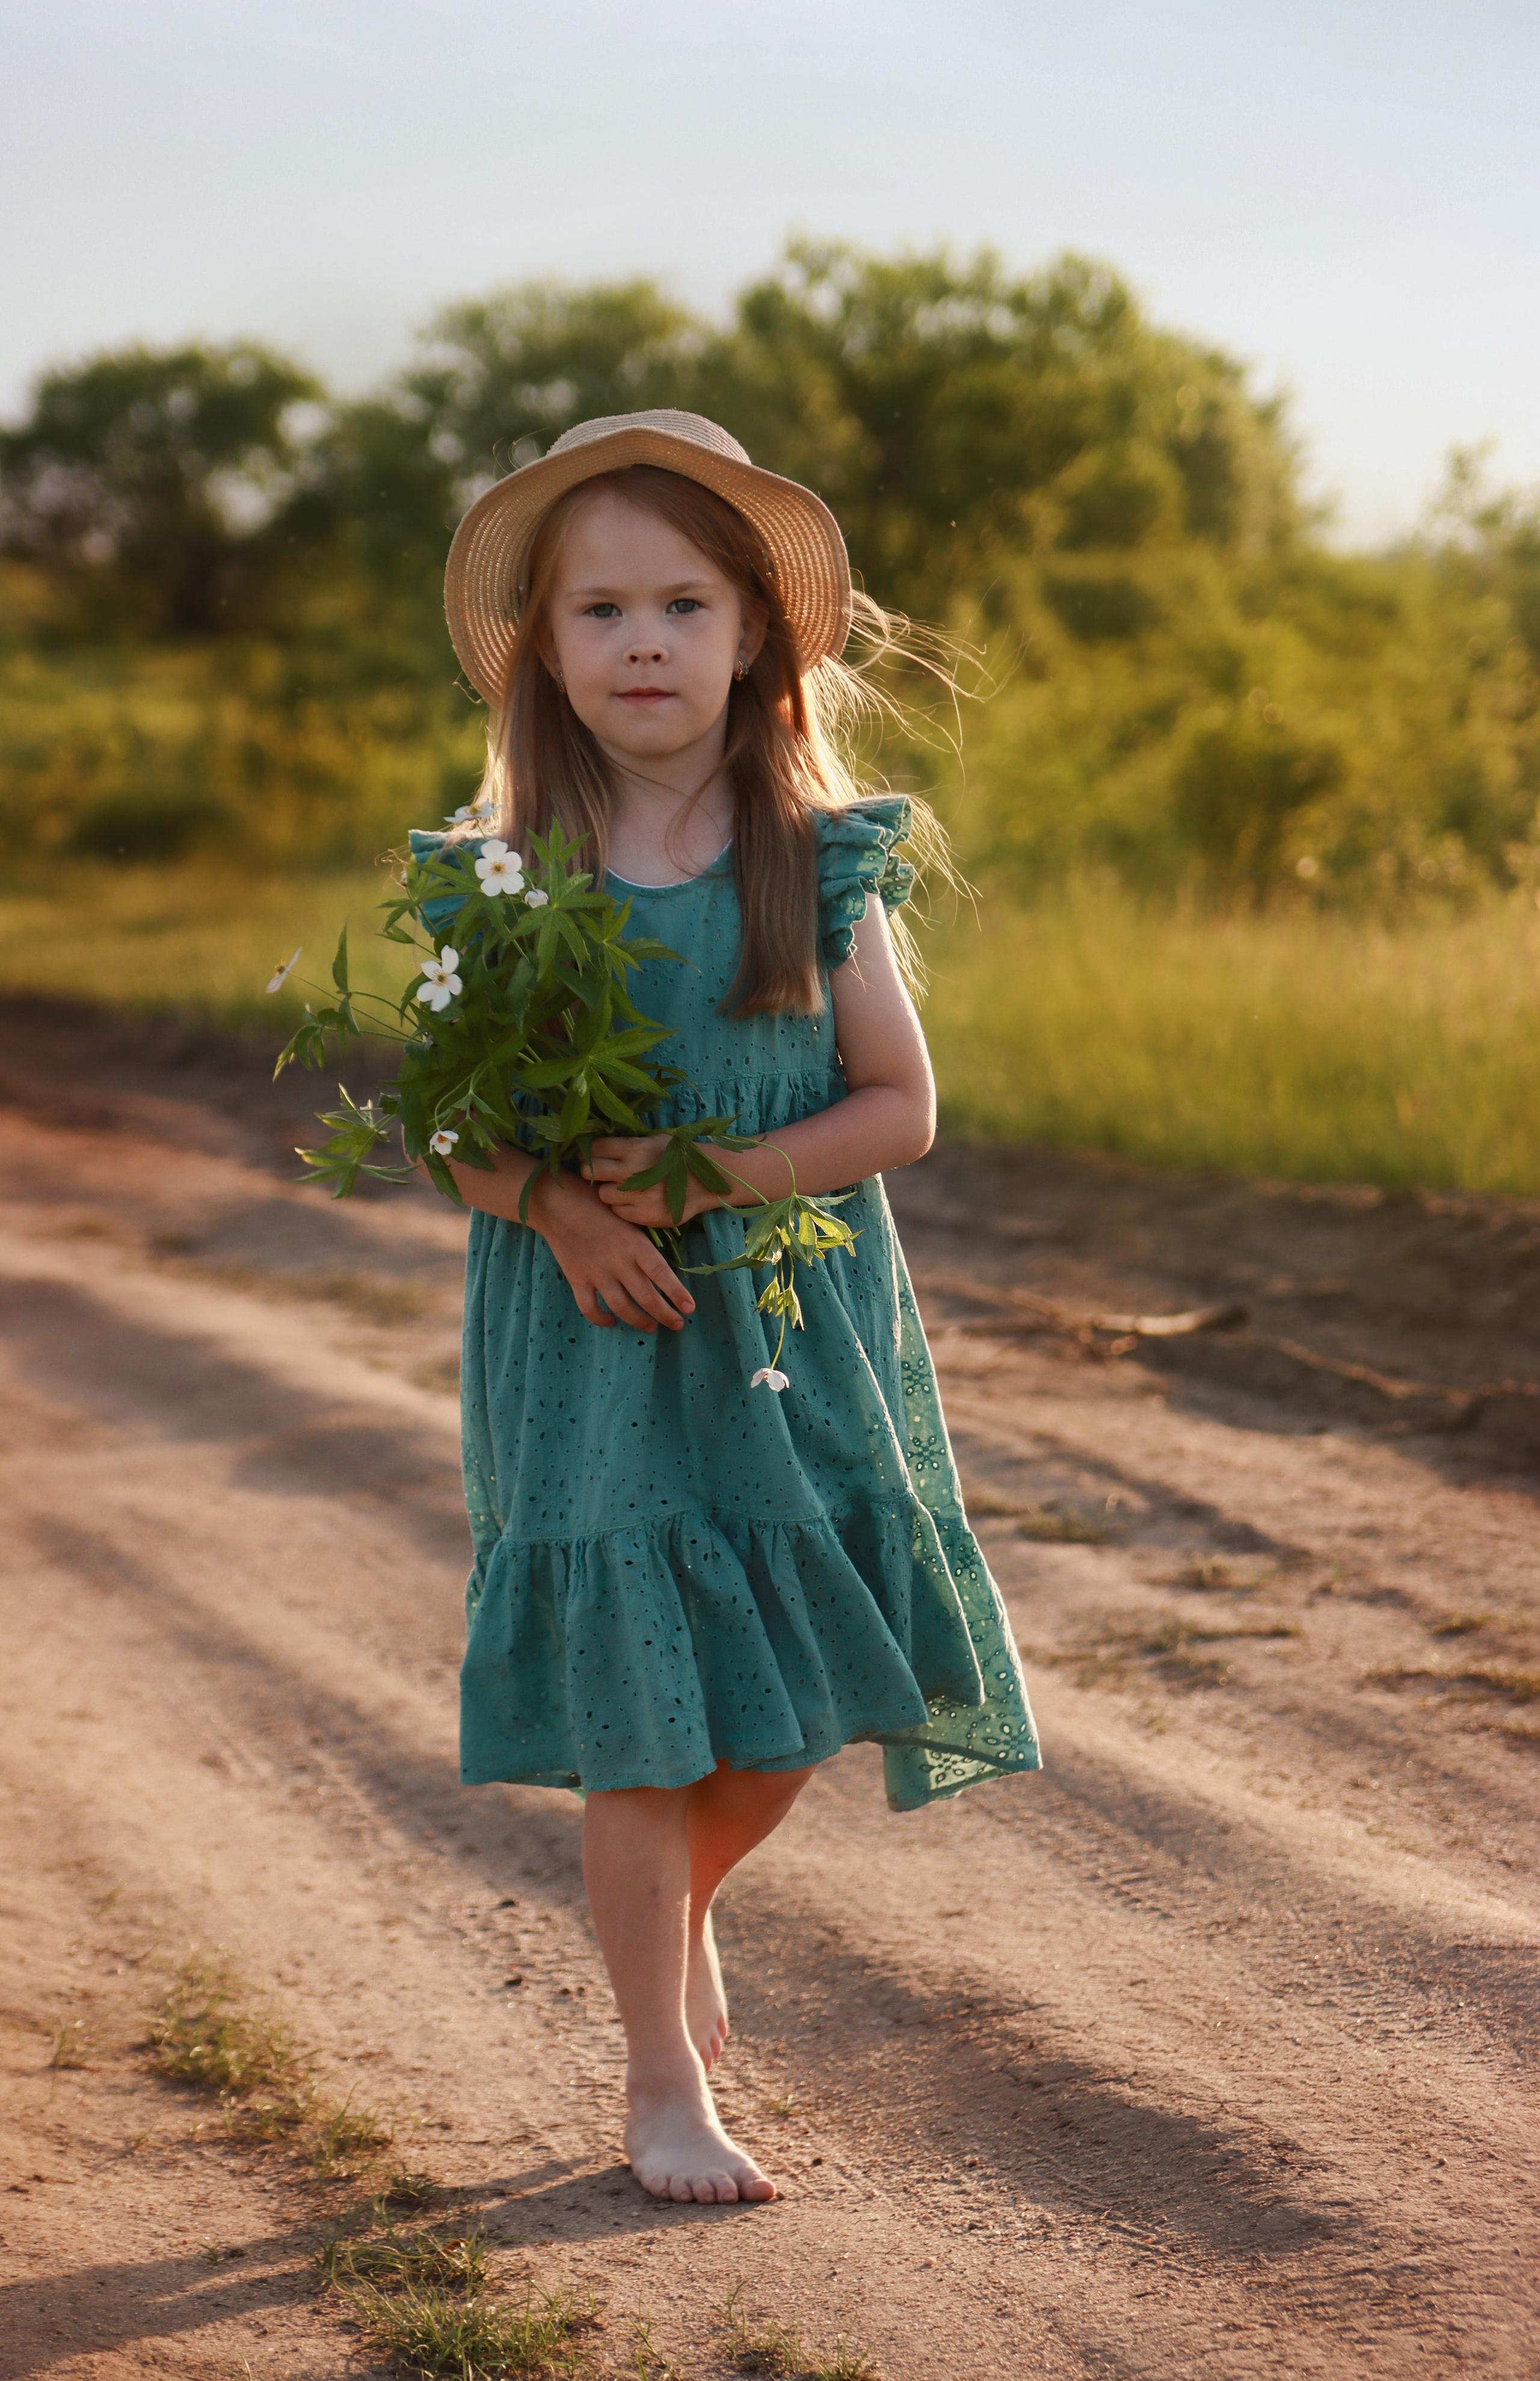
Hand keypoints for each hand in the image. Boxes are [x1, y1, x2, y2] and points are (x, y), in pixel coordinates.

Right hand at [527, 1169, 695, 1330]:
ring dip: (639, 1321)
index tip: (690, 1308)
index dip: (677, 1293)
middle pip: (646, 1297)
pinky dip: (601, 1319)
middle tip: (677, 1324)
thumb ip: (642, 1244)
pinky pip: (590, 1308)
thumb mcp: (628, 1217)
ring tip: (651, 1327)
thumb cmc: (598, 1204)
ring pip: (622, 1307)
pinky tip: (611, 1322)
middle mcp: (617, 1261)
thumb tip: (662, 1269)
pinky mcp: (577, 1279)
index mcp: (634, 1243)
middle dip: (665, 1315)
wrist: (558, 1203)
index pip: (661, 1274)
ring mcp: (596, 1272)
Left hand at [583, 1135, 721, 1229]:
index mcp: (635, 1148)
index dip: (588, 1152)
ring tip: (625, 1189)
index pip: (595, 1148)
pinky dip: (623, 1208)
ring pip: (603, 1194)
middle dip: (592, 1172)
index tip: (589, 1155)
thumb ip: (627, 1144)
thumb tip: (594, 1147)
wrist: (706, 1182)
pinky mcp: (645, 1216)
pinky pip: (618, 1212)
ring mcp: (639, 1195)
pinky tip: (636, 1201)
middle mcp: (634, 1171)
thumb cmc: (677, 1157)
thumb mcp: (655, 1141)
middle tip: (601, 1174)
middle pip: (591, 1171)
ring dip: (610, 1192)